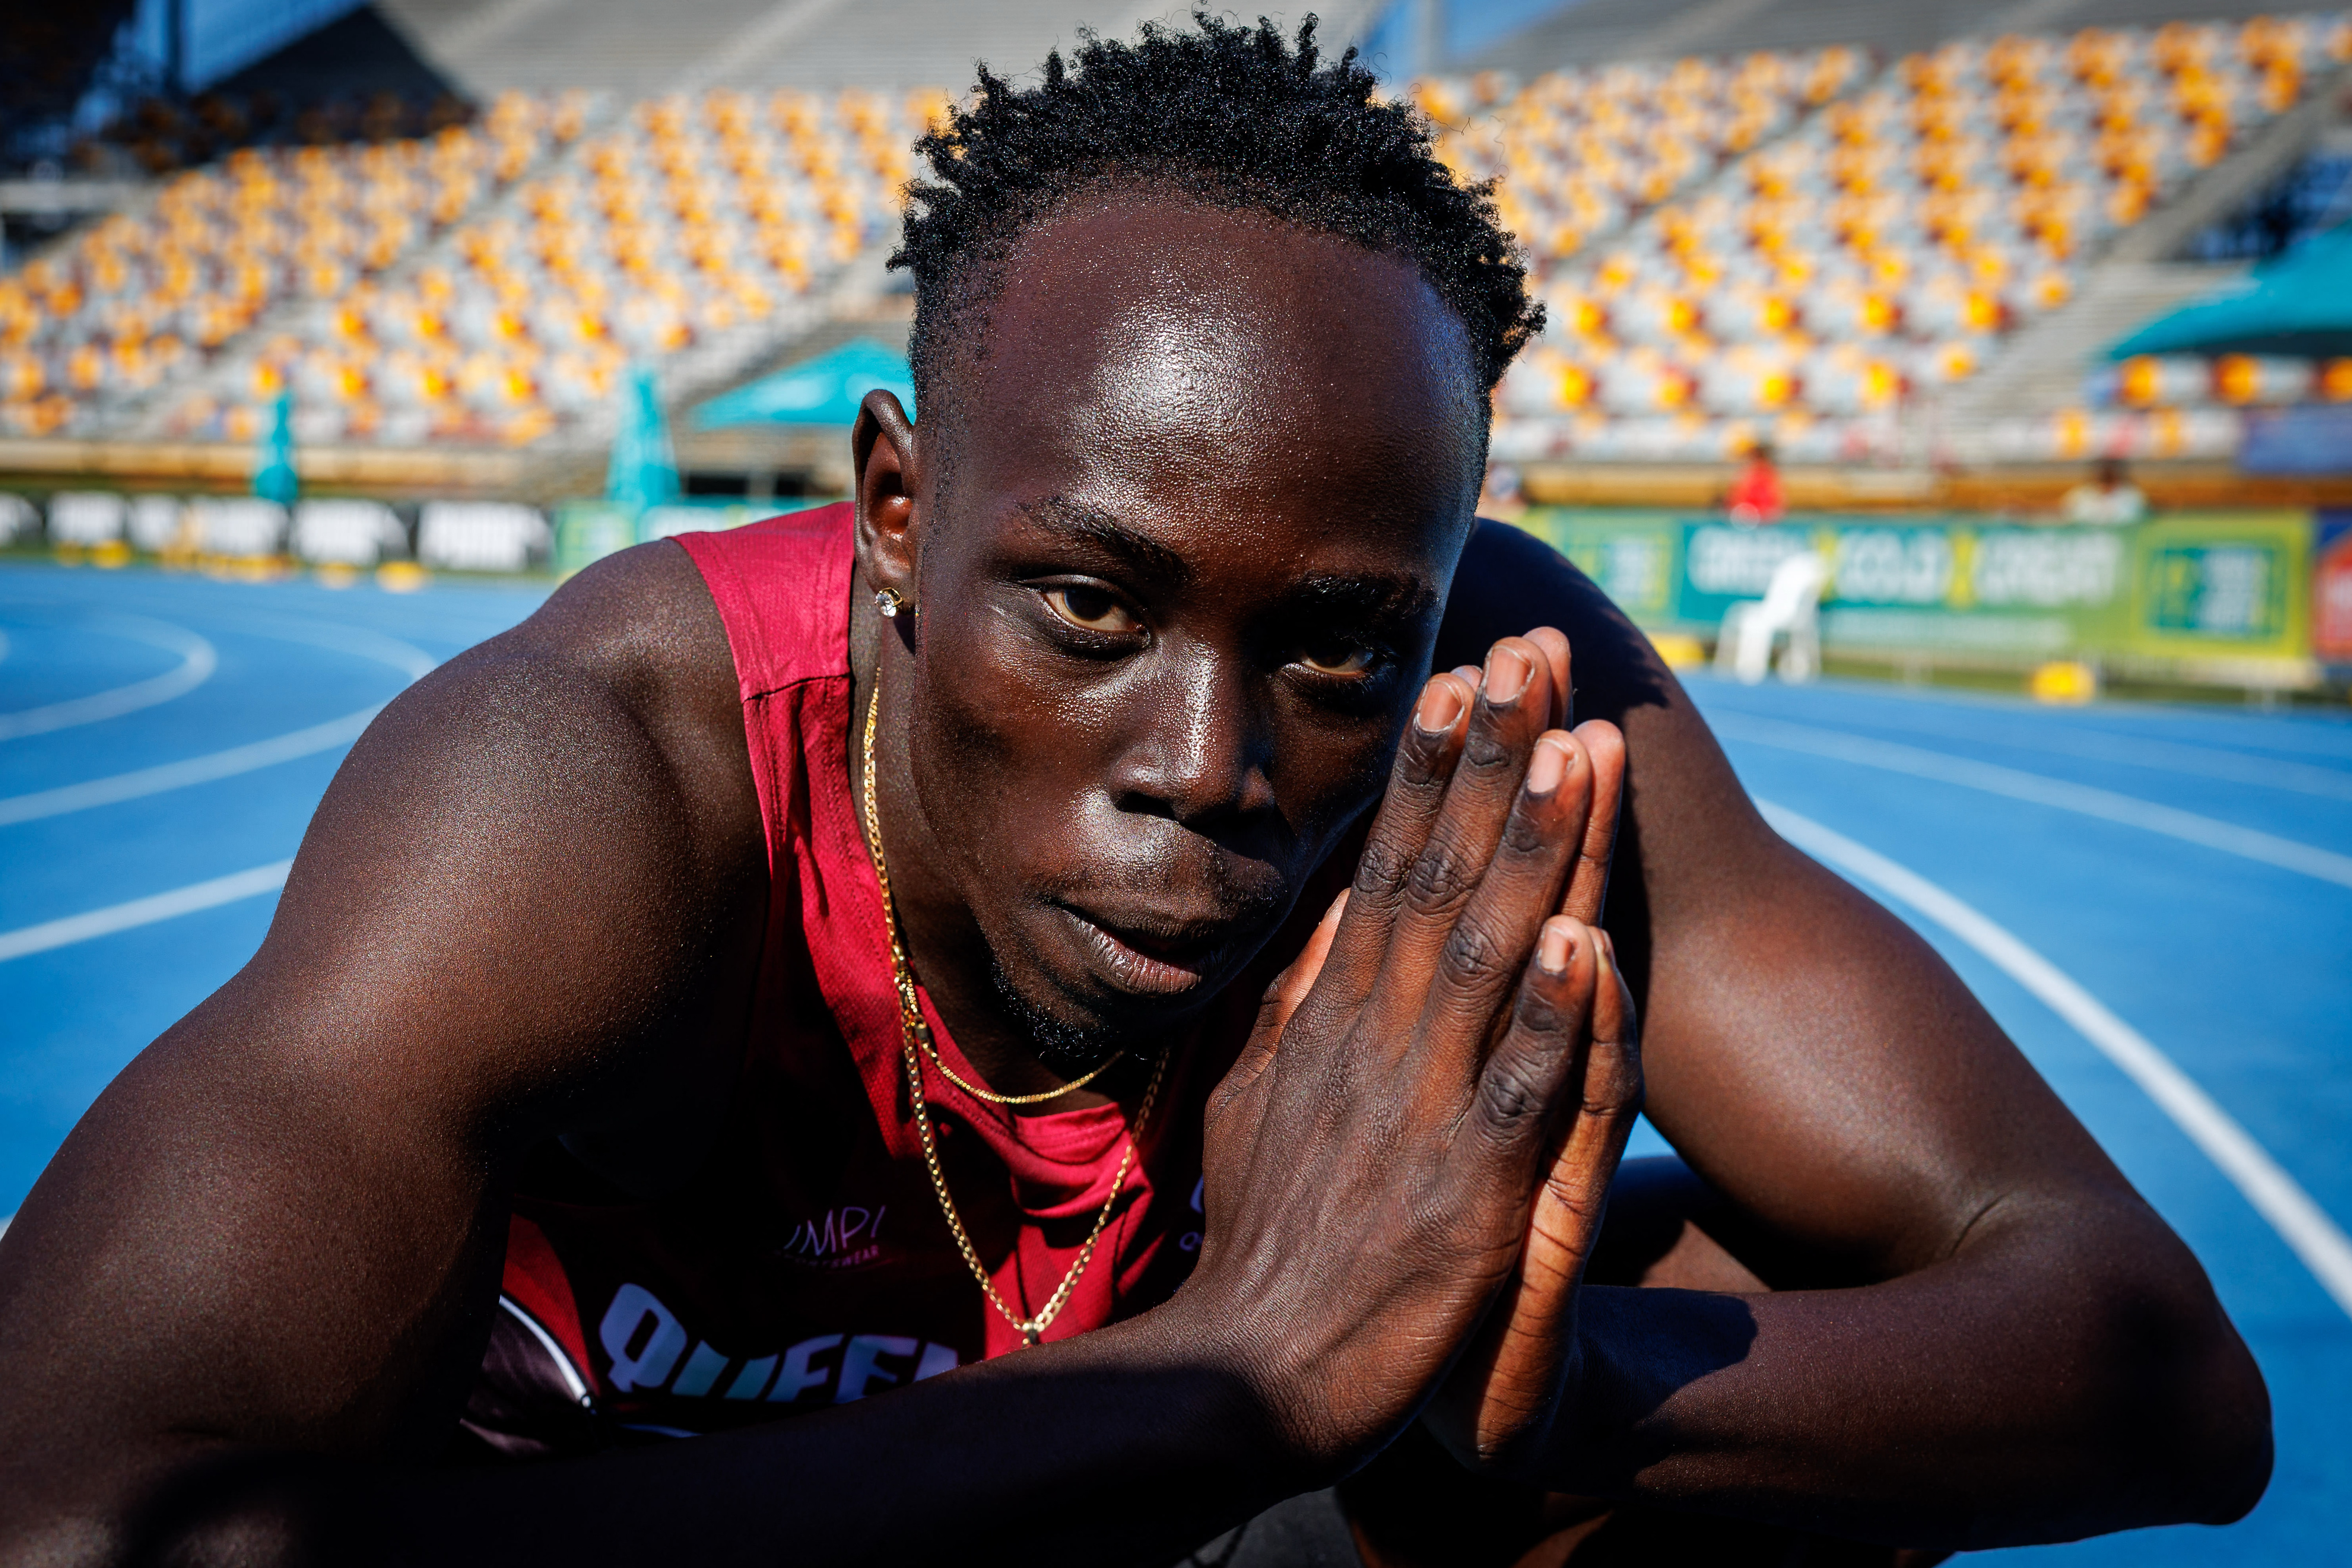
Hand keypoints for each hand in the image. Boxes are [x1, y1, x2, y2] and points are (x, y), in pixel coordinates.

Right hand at [1179, 630, 1624, 1478]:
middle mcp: (1377, 1043)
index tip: (1458, 676)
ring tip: (1573, 749)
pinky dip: (1547, 1020)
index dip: (1425, 771)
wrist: (1253, 1373)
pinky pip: (1516, 1094)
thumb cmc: (1269, 1240)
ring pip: (1485, 957)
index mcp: (1335, 1022)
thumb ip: (1293, 1006)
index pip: (1385, 867)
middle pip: (1439, 878)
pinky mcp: (1468, 1193)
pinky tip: (1584, 944)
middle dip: (1486, 763)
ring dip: (1531, 853)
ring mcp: (1423, 1112)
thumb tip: (1320, 914)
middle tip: (1529, 654)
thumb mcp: (1258, 1099)